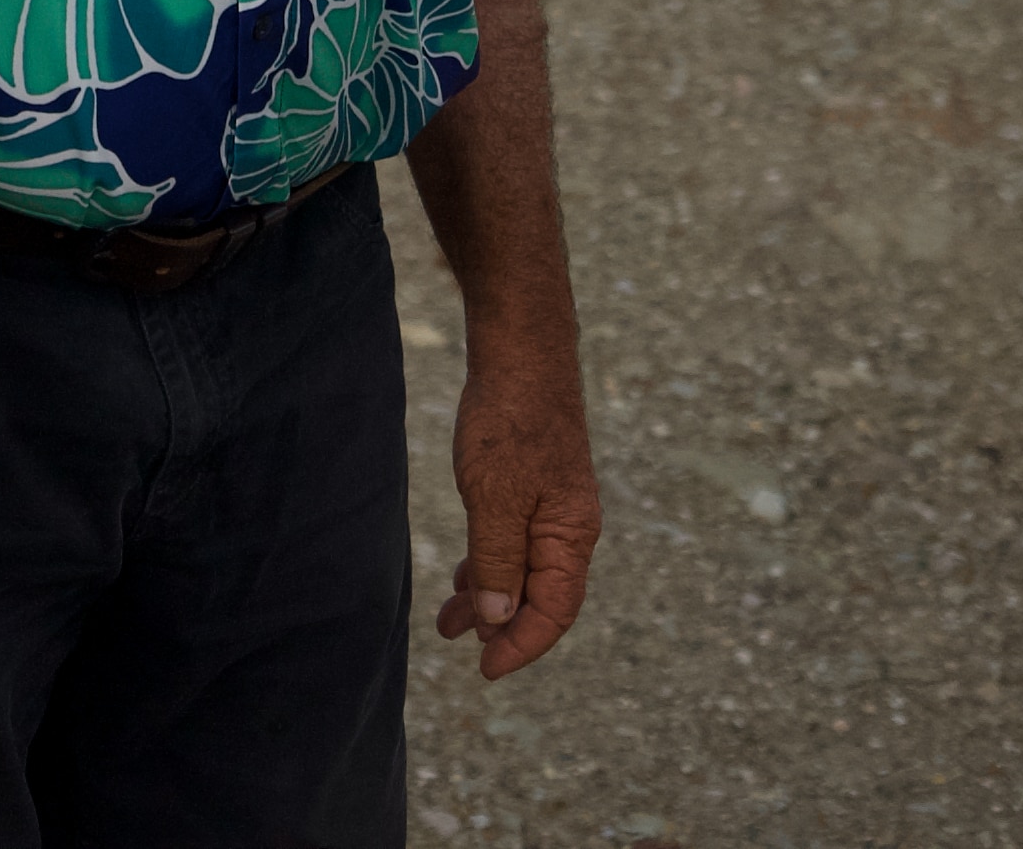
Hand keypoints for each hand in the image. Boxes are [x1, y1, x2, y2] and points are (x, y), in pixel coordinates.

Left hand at [433, 348, 598, 679]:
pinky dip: (490, 564)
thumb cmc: (511, 421)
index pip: (554, 611)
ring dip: (489, 598)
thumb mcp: (495, 497)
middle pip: (540, 596)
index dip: (521, 645)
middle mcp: (569, 528)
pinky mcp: (532, 488)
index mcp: (571, 536)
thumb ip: (498, 560)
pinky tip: (467, 575)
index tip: (486, 670)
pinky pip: (514, 542)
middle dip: (500, 627)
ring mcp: (552, 507)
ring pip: (523, 569)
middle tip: (460, 646)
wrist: (521, 353)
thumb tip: (499, 620)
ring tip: (451, 621)